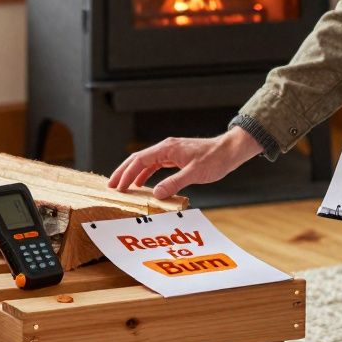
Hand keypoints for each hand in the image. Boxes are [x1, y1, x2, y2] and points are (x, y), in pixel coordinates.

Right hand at [107, 128, 262, 199]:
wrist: (229, 151)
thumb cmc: (215, 159)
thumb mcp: (195, 173)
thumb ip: (174, 183)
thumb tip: (156, 194)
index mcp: (167, 148)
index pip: (139, 160)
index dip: (127, 173)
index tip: (118, 186)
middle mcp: (166, 148)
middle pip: (138, 159)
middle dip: (124, 172)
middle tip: (112, 185)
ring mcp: (171, 152)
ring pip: (146, 162)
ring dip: (133, 173)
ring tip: (123, 186)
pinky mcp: (176, 157)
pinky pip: (156, 165)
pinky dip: (146, 174)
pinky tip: (143, 184)